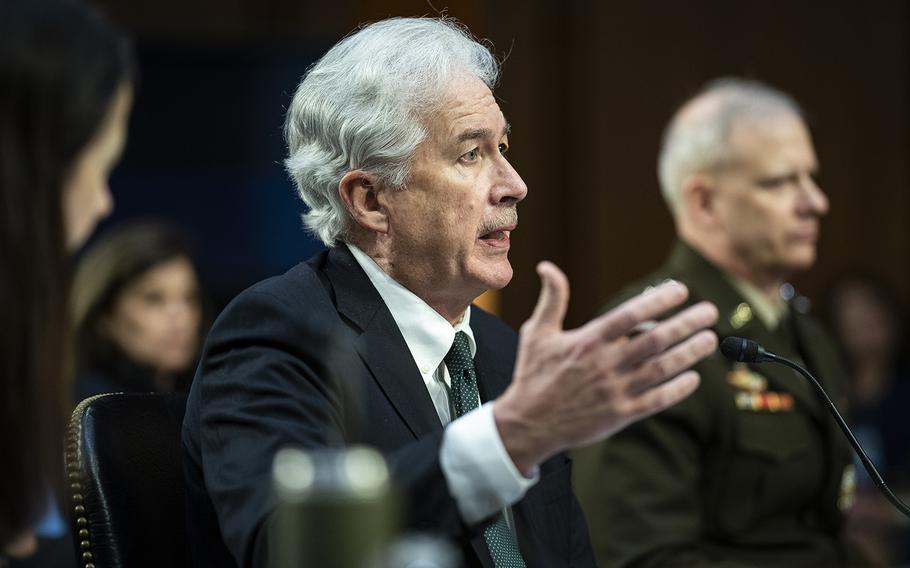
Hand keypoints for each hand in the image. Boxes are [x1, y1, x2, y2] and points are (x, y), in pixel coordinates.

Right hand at [494, 261, 717, 474]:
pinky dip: (678, 388)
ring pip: (663, 368)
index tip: (681, 289)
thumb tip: (547, 266)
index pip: (630, 315)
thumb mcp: (537, 333)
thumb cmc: (533, 375)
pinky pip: (657, 400)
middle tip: (710, 311)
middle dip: (687, 323)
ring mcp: (615, 391)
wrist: (528, 424)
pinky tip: (694, 377)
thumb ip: (552, 299)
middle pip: (656, 339)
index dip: (658, 300)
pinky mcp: (621, 415)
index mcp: (588, 341)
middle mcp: (605, 364)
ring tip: (710, 338)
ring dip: (691, 352)